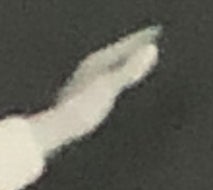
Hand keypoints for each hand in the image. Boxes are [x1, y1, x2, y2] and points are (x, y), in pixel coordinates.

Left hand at [31, 25, 162, 155]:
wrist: (61, 126)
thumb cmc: (85, 106)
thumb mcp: (111, 85)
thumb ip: (131, 68)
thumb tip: (151, 50)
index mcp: (96, 62)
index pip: (122, 48)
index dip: (138, 44)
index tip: (152, 40)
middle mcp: (88, 69)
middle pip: (114, 57)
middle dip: (129, 53)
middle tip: (143, 48)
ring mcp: (84, 83)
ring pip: (107, 70)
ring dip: (120, 67)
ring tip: (130, 68)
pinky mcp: (81, 98)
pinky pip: (102, 84)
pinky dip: (112, 82)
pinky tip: (111, 90)